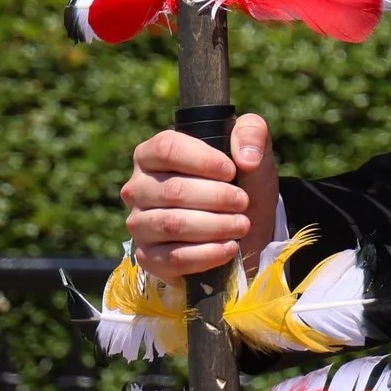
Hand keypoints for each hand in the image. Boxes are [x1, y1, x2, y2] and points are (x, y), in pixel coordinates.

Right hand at [122, 112, 280, 278]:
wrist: (245, 229)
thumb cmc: (240, 183)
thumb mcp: (252, 150)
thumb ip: (252, 133)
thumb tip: (245, 158)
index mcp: (152, 154)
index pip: (166, 148)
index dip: (202, 160)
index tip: (231, 171)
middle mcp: (138, 188)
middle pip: (173, 190)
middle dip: (217, 197)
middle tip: (243, 202)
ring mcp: (140, 224)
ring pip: (172, 224)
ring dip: (215, 225)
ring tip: (241, 225)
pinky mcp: (149, 257)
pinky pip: (173, 257)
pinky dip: (207, 254)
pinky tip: (229, 247)